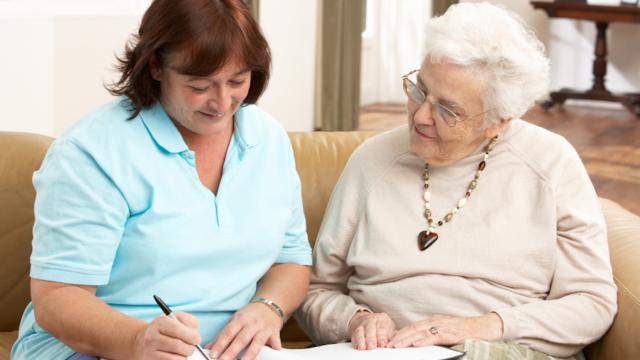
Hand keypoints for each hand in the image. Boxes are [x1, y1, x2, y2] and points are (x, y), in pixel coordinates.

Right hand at [133, 312, 200, 359]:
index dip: (191, 335)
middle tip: (191, 347)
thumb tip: (195, 336)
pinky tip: (177, 356)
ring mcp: (149, 351)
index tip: (197, 339)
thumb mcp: (177, 319)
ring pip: (176, 357)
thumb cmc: (166, 330)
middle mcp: (151, 337)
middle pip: (178, 345)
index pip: (176, 329)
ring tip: (183, 351)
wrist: (143, 341)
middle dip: (190, 347)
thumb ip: (189, 322)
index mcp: (159, 322)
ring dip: (185, 355)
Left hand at [206, 302, 282, 359]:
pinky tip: (272, 354)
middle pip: (241, 338)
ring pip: (257, 341)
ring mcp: (264, 328)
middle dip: (232, 350)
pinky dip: (275, 347)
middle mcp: (252, 323)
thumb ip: (222, 335)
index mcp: (240, 319)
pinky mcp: (275, 333)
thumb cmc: (249, 316)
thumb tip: (208, 349)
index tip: (213, 355)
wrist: (270, 306)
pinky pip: (275, 341)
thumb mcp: (235, 321)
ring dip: (250, 353)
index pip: (228, 332)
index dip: (220, 344)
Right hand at [347, 311, 396, 349]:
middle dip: (371, 338)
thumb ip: (392, 337)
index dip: (382, 336)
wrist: (368, 320)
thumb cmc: (382, 328)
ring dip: (361, 340)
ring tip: (363, 348)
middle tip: (372, 346)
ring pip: (360, 331)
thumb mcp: (390, 329)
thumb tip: (395, 344)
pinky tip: (357, 347)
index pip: (382, 327)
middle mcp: (371, 320)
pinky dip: (355, 342)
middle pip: (370, 328)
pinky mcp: (355, 331)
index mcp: (383, 319)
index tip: (383, 344)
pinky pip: (354, 336)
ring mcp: (362, 325)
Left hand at [388, 313, 502, 348]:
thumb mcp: (447, 333)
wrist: (486, 327)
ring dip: (407, 338)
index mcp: (434, 321)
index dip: (400, 333)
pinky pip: (435, 335)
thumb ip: (434, 337)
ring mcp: (444, 325)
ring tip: (396, 345)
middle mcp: (436, 321)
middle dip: (399, 336)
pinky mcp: (452, 332)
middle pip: (413, 328)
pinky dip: (424, 339)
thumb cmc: (467, 332)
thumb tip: (420, 344)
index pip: (413, 327)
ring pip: (421, 331)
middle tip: (387, 344)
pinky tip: (416, 343)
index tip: (390, 340)